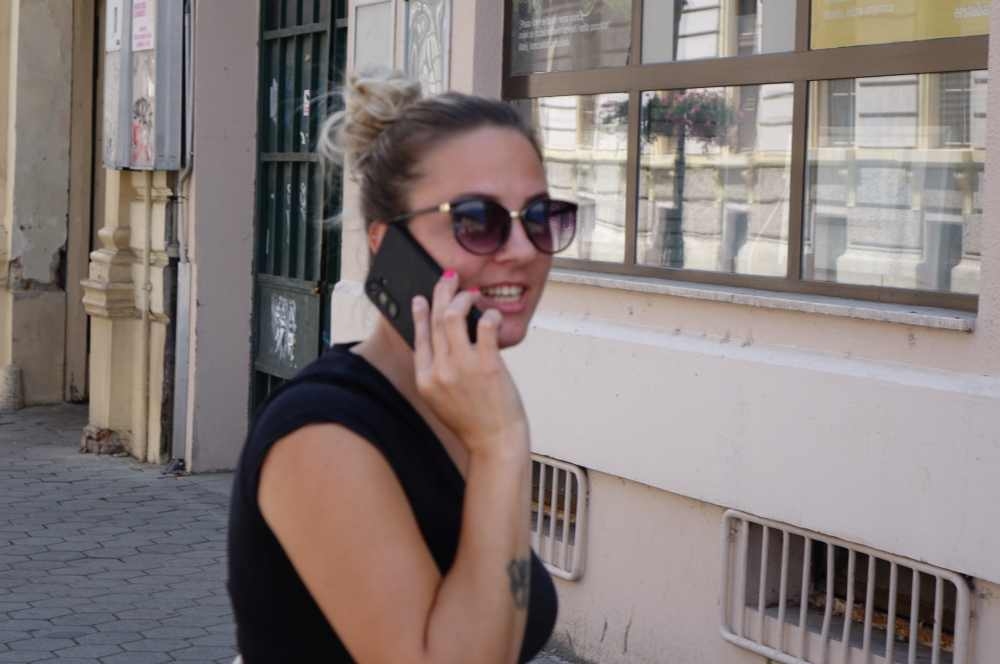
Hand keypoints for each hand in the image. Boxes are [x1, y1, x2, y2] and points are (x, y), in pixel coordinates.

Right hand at [411, 272, 528, 461]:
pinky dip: (488, 315)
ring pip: (452, 317)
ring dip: (462, 298)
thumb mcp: (443, 400)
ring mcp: (462, 367)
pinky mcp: (487, 365)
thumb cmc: (473, 422)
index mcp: (425, 380)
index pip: (419, 337)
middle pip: (434, 321)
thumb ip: (438, 373)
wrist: (494, 442)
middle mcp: (439, 371)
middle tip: (448, 279)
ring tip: (472, 294)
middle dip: (441, 293)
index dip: (419, 313)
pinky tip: (492, 315)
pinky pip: (484, 327)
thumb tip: (443, 343)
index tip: (421, 298)